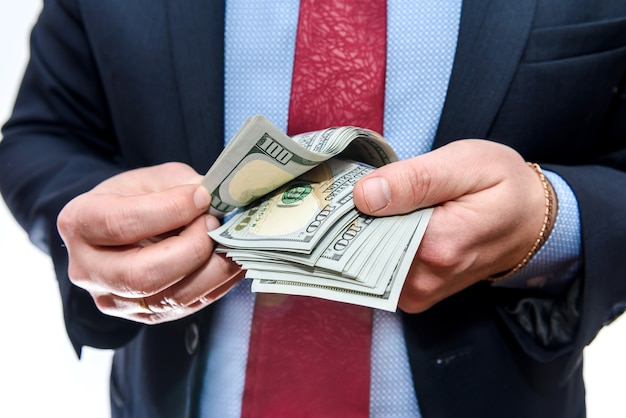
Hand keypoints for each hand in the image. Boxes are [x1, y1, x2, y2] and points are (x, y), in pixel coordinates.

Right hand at [57, 162, 242, 323]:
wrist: (122, 228)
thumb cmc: (135, 198)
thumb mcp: (151, 179)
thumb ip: (179, 186)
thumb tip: (215, 202)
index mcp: (80, 223)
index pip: (121, 224)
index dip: (169, 210)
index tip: (202, 197)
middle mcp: (88, 270)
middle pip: (142, 275)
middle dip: (191, 249)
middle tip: (215, 225)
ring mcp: (115, 300)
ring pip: (169, 298)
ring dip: (212, 269)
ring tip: (230, 242)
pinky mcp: (145, 316)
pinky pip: (188, 306)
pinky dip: (218, 283)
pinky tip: (230, 260)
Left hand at [353, 140, 546, 312]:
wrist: (531, 221)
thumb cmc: (502, 185)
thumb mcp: (465, 164)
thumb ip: (414, 179)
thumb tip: (363, 196)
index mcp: (437, 246)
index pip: (366, 228)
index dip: (354, 203)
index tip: (355, 184)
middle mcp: (423, 280)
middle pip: (362, 246)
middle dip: (360, 218)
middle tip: (375, 189)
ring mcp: (418, 293)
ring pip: (367, 259)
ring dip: (370, 231)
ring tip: (391, 205)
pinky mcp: (415, 295)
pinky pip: (379, 270)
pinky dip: (379, 245)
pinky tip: (396, 225)